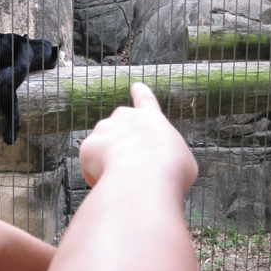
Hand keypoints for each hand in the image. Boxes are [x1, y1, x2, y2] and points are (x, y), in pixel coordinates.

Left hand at [79, 82, 197, 191]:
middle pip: (119, 130)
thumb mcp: (182, 162)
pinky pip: (90, 166)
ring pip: (103, 150)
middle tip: (132, 168)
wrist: (144, 175)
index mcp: (151, 118)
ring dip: (110, 164)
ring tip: (126, 179)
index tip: (136, 86)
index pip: (146, 100)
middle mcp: (125, 117)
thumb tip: (159, 169)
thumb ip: (168, 159)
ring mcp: (103, 129)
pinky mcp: (88, 145)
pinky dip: (97, 177)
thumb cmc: (169, 169)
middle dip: (121, 147)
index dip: (141, 94)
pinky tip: (112, 184)